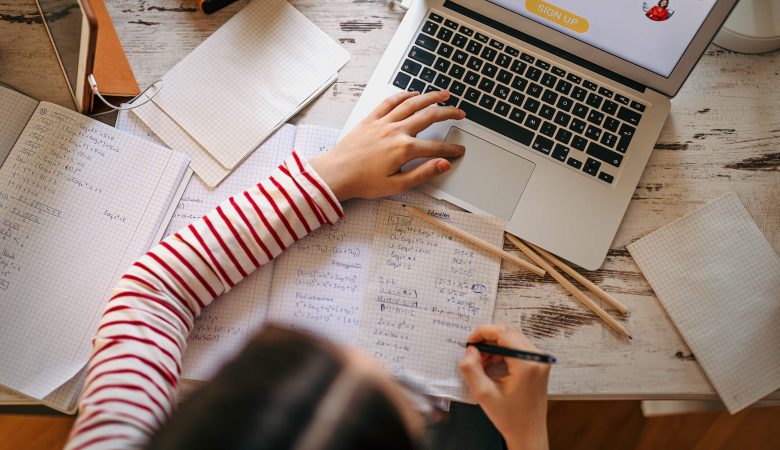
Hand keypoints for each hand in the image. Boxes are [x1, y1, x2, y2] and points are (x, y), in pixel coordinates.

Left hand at [308, 90, 465, 200]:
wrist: (336, 173)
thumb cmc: (363, 182)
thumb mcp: (397, 185)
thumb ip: (423, 173)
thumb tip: (444, 164)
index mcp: (404, 149)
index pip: (435, 147)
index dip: (451, 149)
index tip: (459, 150)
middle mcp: (396, 131)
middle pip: (428, 117)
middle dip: (448, 113)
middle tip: (460, 113)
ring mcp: (383, 122)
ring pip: (412, 104)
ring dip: (430, 97)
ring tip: (444, 94)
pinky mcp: (371, 119)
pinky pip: (390, 102)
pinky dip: (403, 95)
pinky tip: (413, 94)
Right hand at [459, 325, 550, 449]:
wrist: (528, 433)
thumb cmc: (511, 418)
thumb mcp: (484, 394)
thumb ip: (472, 369)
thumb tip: (469, 350)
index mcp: (527, 363)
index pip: (503, 333)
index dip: (483, 332)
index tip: (470, 341)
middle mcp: (537, 358)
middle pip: (508, 333)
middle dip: (487, 341)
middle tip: (474, 354)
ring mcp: (539, 361)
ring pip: (512, 340)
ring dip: (494, 347)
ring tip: (482, 364)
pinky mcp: (538, 365)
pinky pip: (517, 348)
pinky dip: (502, 353)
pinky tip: (492, 366)